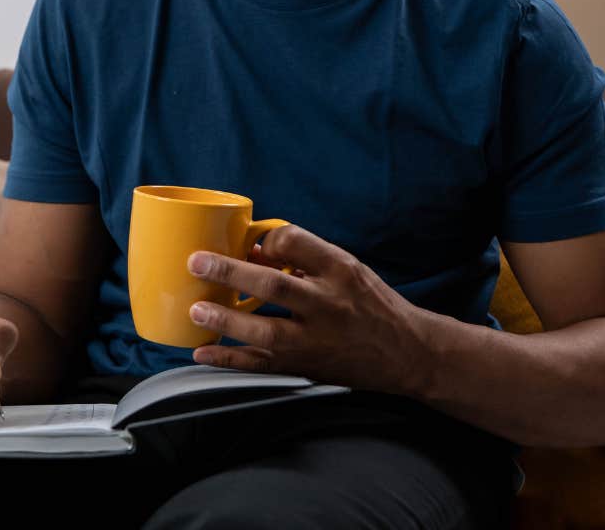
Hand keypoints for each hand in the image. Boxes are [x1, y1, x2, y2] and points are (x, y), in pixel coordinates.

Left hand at [187, 225, 430, 394]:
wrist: (407, 353)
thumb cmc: (371, 304)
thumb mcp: (347, 268)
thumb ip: (306, 257)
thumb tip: (255, 248)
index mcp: (340, 270)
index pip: (296, 243)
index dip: (267, 238)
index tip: (250, 240)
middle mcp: (329, 305)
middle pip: (275, 287)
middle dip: (232, 273)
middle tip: (197, 262)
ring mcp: (317, 340)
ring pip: (267, 333)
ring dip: (227, 321)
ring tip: (197, 309)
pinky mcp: (307, 366)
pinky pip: (263, 365)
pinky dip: (230, 359)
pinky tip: (204, 351)